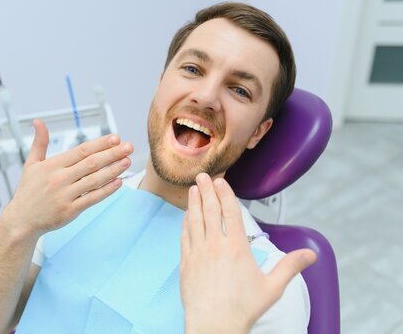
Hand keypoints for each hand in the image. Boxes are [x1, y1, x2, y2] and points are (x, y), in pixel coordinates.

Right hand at [4, 119, 133, 236]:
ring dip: (113, 170)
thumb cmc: (28, 191)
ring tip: (127, 161)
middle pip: (91, 163)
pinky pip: (92, 199)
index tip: (116, 138)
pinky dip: (106, 190)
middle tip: (128, 146)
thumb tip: (38, 121)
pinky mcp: (70, 211)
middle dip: (112, 154)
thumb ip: (39, 142)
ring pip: (94, 180)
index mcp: (52, 165)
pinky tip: (119, 182)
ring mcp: (65, 195)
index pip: (81, 151)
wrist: (21, 220)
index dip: (100, 144)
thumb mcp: (31, 164)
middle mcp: (59, 179)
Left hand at [180, 173, 316, 333]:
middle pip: (210, 210)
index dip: (225, 194)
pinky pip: (185, 236)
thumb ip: (290, 266)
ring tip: (194, 188)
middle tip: (203, 176)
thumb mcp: (272, 287)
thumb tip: (311, 255)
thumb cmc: (242, 309)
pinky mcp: (186, 263)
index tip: (221, 181)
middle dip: (207, 190)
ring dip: (194, 202)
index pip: (230, 212)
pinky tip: (186, 216)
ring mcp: (198, 253)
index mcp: (237, 248)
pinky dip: (185, 223)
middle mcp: (215, 246)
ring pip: (195, 220)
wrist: (214, 325)